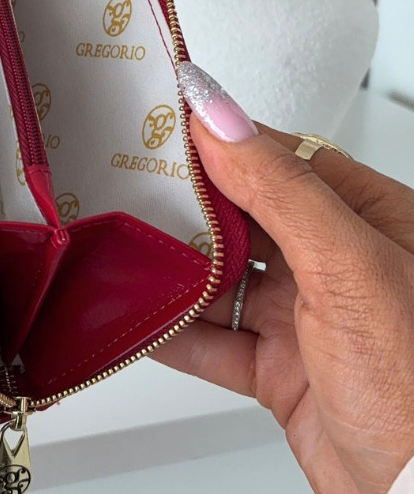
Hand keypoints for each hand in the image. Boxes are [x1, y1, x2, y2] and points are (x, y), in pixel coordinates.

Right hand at [162, 62, 413, 493]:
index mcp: (371, 221)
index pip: (284, 160)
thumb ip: (282, 190)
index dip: (223, 142)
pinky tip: (138, 318)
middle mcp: (339, 265)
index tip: (164, 124)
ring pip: (224, 279)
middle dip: (187, 205)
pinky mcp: (283, 373)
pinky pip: (216, 342)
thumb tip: (222, 120)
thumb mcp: (350, 268)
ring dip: (174, 270)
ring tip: (122, 246)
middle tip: (124, 183)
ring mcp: (309, 320)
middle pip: (245, 216)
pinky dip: (174, 333)